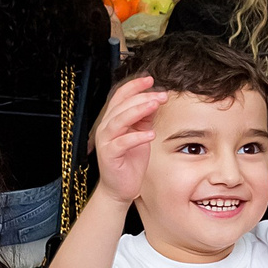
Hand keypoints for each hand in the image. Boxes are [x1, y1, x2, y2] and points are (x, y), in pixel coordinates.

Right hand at [90, 76, 169, 204]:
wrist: (120, 187)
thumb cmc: (129, 161)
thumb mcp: (140, 134)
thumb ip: (145, 118)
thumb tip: (155, 99)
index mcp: (113, 120)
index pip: (120, 96)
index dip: (134, 86)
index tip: (150, 80)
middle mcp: (106, 127)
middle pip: (121, 105)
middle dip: (142, 97)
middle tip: (160, 95)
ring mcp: (106, 141)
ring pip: (119, 120)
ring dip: (138, 110)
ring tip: (155, 105)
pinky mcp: (109, 155)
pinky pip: (122, 142)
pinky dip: (136, 137)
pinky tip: (150, 134)